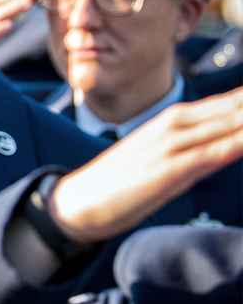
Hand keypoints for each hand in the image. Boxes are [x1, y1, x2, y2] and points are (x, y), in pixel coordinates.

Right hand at [51, 87, 242, 242]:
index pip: (233, 103)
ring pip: (232, 125)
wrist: (77, 201)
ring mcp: (173, 145)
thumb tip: (231, 145)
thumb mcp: (163, 161)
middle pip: (238, 108)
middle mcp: (177, 124)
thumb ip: (200, 150)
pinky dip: (238, 143)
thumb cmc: (119, 184)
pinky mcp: (170, 169)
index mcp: (176, 120)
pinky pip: (215, 153)